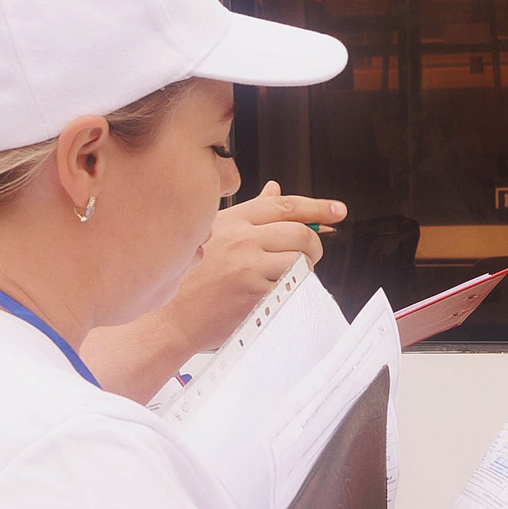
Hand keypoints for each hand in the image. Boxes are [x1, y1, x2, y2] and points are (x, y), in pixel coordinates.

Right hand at [161, 182, 346, 353]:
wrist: (171, 319)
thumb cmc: (191, 279)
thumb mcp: (215, 235)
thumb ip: (249, 214)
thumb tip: (276, 189)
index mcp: (232, 219)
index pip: (284, 204)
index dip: (316, 207)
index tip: (337, 211)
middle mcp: (241, 238)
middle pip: (300, 231)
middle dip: (316, 245)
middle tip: (313, 255)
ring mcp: (248, 264)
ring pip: (300, 259)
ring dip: (305, 270)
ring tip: (288, 278)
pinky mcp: (254, 291)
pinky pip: (291, 285)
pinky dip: (292, 289)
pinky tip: (276, 294)